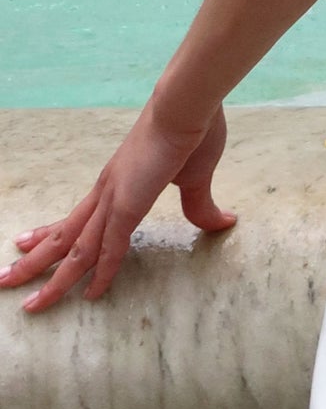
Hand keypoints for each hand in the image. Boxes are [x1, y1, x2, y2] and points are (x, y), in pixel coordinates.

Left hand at [0, 100, 236, 313]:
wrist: (186, 105)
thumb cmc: (191, 130)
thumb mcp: (196, 177)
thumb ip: (199, 205)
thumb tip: (222, 222)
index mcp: (117, 183)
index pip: (77, 216)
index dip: (50, 233)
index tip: (25, 245)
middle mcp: (107, 192)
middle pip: (63, 235)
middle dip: (34, 261)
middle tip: (5, 281)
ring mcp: (114, 198)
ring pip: (76, 248)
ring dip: (52, 277)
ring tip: (29, 303)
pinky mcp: (128, 205)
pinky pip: (110, 247)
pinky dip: (101, 272)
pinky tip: (91, 293)